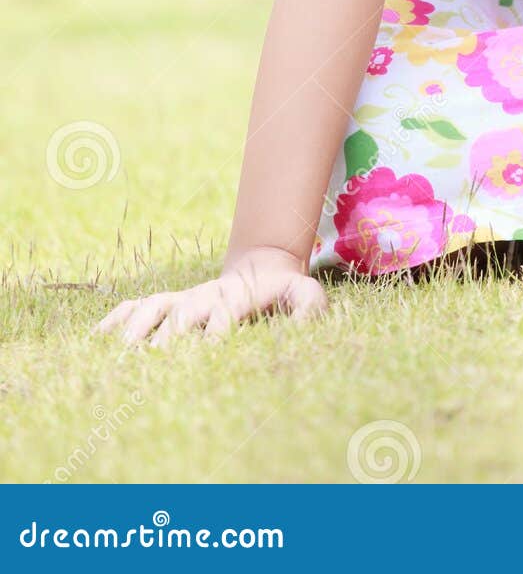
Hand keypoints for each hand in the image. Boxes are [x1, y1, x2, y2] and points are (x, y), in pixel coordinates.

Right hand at [91, 247, 327, 345]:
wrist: (263, 269)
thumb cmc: (287, 293)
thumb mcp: (307, 295)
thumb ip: (310, 307)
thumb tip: (301, 324)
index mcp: (237, 296)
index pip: (223, 312)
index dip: (216, 331)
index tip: (208, 352)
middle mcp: (204, 296)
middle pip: (182, 313)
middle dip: (169, 338)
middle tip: (153, 367)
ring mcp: (183, 298)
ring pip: (153, 308)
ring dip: (136, 329)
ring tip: (120, 358)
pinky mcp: (168, 303)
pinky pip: (136, 307)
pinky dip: (116, 320)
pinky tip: (97, 342)